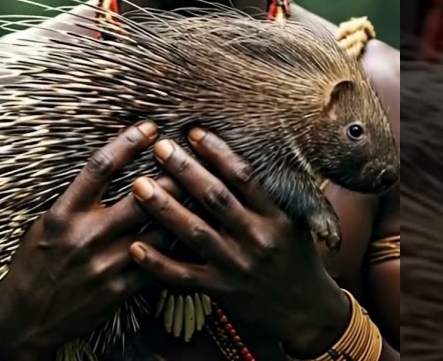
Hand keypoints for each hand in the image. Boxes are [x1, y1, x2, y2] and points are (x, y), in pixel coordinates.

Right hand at [0, 120, 180, 358]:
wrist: (27, 317)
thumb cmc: (37, 264)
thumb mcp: (46, 224)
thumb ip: (76, 199)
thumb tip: (107, 168)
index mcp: (65, 213)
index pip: (101, 167)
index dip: (128, 142)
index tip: (150, 127)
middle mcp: (87, 235)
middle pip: (142, 197)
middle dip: (172, 175)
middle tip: (192, 157)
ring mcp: (106, 264)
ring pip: (159, 230)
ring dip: (183, 210)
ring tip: (204, 193)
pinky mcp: (120, 289)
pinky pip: (158, 265)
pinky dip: (176, 248)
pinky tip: (192, 235)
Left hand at [127, 128, 350, 356]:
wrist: (306, 309)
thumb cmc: (296, 256)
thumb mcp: (293, 220)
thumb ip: (268, 193)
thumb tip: (233, 156)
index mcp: (275, 216)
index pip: (244, 178)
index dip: (218, 153)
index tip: (194, 132)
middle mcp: (256, 238)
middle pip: (216, 199)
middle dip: (186, 171)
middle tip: (160, 148)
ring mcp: (237, 266)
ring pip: (196, 233)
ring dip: (165, 208)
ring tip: (139, 186)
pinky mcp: (221, 290)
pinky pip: (184, 276)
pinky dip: (159, 263)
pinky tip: (136, 247)